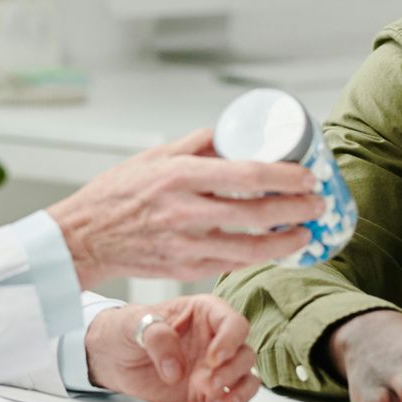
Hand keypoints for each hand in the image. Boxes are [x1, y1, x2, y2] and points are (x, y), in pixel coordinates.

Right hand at [49, 130, 324, 289]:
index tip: (307, 175)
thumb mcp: (153, 157)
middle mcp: (185, 212)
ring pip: (251, 248)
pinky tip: (273, 248)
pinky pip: (232, 263)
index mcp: (179, 177)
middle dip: (296, 209)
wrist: (85, 238)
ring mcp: (186, 245)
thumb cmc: (115, 195)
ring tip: (305, 232)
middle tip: (317, 204)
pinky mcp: (186, 268)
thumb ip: (195, 145)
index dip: (284, 176)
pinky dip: (258, 256)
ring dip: (285, 241)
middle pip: (257, 213)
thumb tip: (232, 133)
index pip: (246, 174)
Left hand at [84, 296, 258, 401]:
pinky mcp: (207, 391)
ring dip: (239, 391)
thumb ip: (157, 337)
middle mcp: (215, 339)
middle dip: (233, 370)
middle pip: (244, 351)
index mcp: (204, 313)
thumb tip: (175, 368)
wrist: (112, 357)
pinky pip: (232, 397)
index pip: (233, 322)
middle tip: (209, 382)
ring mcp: (214, 366)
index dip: (230, 340)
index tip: (213, 357)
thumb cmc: (127, 328)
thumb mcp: (136, 322)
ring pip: (246, 376)